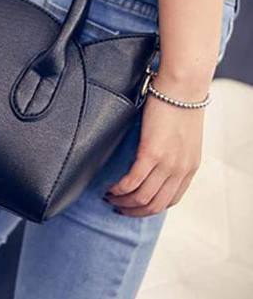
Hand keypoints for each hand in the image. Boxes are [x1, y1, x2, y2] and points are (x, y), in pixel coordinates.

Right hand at [104, 76, 206, 216]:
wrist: (182, 88)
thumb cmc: (179, 104)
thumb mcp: (183, 137)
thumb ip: (172, 153)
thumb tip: (154, 157)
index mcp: (189, 168)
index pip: (170, 201)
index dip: (149, 208)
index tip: (133, 205)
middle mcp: (180, 170)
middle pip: (155, 205)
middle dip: (133, 211)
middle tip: (117, 206)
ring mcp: (167, 163)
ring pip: (142, 197)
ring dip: (123, 201)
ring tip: (109, 196)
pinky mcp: (151, 152)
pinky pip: (133, 181)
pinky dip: (119, 188)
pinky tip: (110, 187)